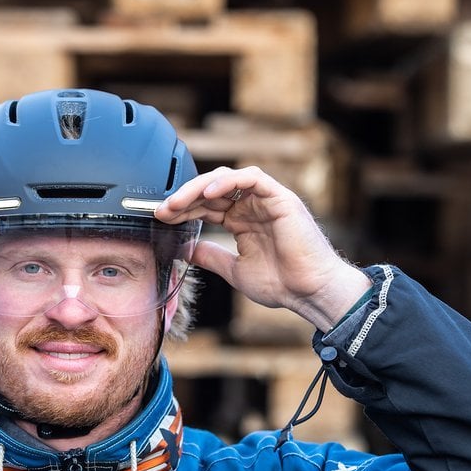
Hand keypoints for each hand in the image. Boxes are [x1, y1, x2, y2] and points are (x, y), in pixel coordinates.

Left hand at [155, 166, 371, 332]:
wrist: (310, 292)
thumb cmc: (281, 284)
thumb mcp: (234, 270)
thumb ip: (211, 256)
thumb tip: (185, 249)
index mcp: (243, 221)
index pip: (206, 206)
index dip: (182, 209)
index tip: (160, 217)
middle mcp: (253, 206)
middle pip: (212, 190)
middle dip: (184, 198)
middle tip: (162, 209)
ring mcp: (266, 200)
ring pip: (227, 179)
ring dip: (199, 188)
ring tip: (178, 202)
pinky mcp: (280, 197)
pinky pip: (251, 178)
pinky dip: (228, 181)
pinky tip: (208, 194)